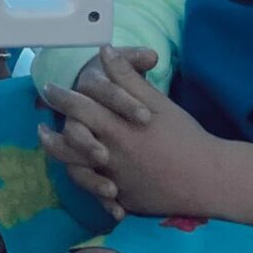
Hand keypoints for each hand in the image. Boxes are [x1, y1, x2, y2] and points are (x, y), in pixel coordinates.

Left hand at [41, 50, 252, 224]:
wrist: (210, 179)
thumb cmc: (185, 136)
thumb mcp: (156, 101)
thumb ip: (127, 77)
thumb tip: (104, 50)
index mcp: (118, 128)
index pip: (78, 107)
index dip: (61, 95)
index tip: (49, 87)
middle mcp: (112, 156)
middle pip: (69, 142)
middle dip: (52, 129)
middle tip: (42, 120)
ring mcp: (117, 182)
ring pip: (76, 171)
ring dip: (60, 157)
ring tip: (50, 144)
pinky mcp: (126, 202)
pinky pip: (97, 196)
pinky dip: (86, 186)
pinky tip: (80, 174)